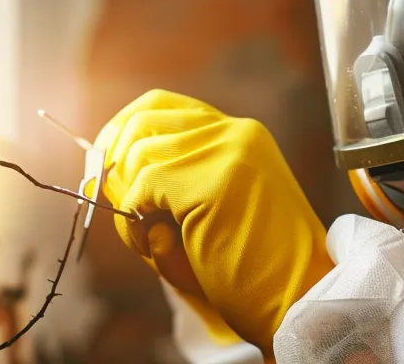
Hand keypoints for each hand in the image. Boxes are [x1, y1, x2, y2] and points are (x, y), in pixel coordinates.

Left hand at [95, 90, 334, 355]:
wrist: (300, 298)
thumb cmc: (252, 267)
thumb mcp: (210, 208)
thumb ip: (170, 180)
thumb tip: (103, 169)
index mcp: (241, 135)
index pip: (162, 105)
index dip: (122, 129)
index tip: (104, 163)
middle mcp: (236, 133)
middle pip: (142, 121)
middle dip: (113, 162)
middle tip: (115, 202)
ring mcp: (228, 153)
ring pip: (139, 156)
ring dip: (129, 202)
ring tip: (152, 238)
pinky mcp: (215, 182)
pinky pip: (144, 186)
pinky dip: (138, 218)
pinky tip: (162, 241)